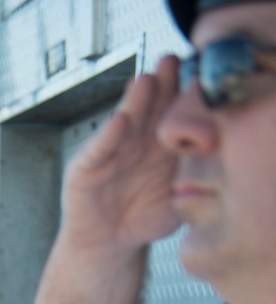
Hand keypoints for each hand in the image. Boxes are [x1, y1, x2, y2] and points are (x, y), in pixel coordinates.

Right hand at [62, 56, 181, 254]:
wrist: (109, 242)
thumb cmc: (144, 218)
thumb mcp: (175, 199)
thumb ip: (192, 181)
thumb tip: (216, 165)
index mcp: (162, 141)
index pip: (174, 109)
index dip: (184, 92)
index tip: (200, 74)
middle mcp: (137, 137)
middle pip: (150, 104)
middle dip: (161, 82)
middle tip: (172, 62)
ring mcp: (111, 148)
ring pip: (125, 118)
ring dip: (135, 99)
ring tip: (146, 82)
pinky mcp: (86, 166)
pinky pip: (98, 148)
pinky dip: (108, 135)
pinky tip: (119, 122)